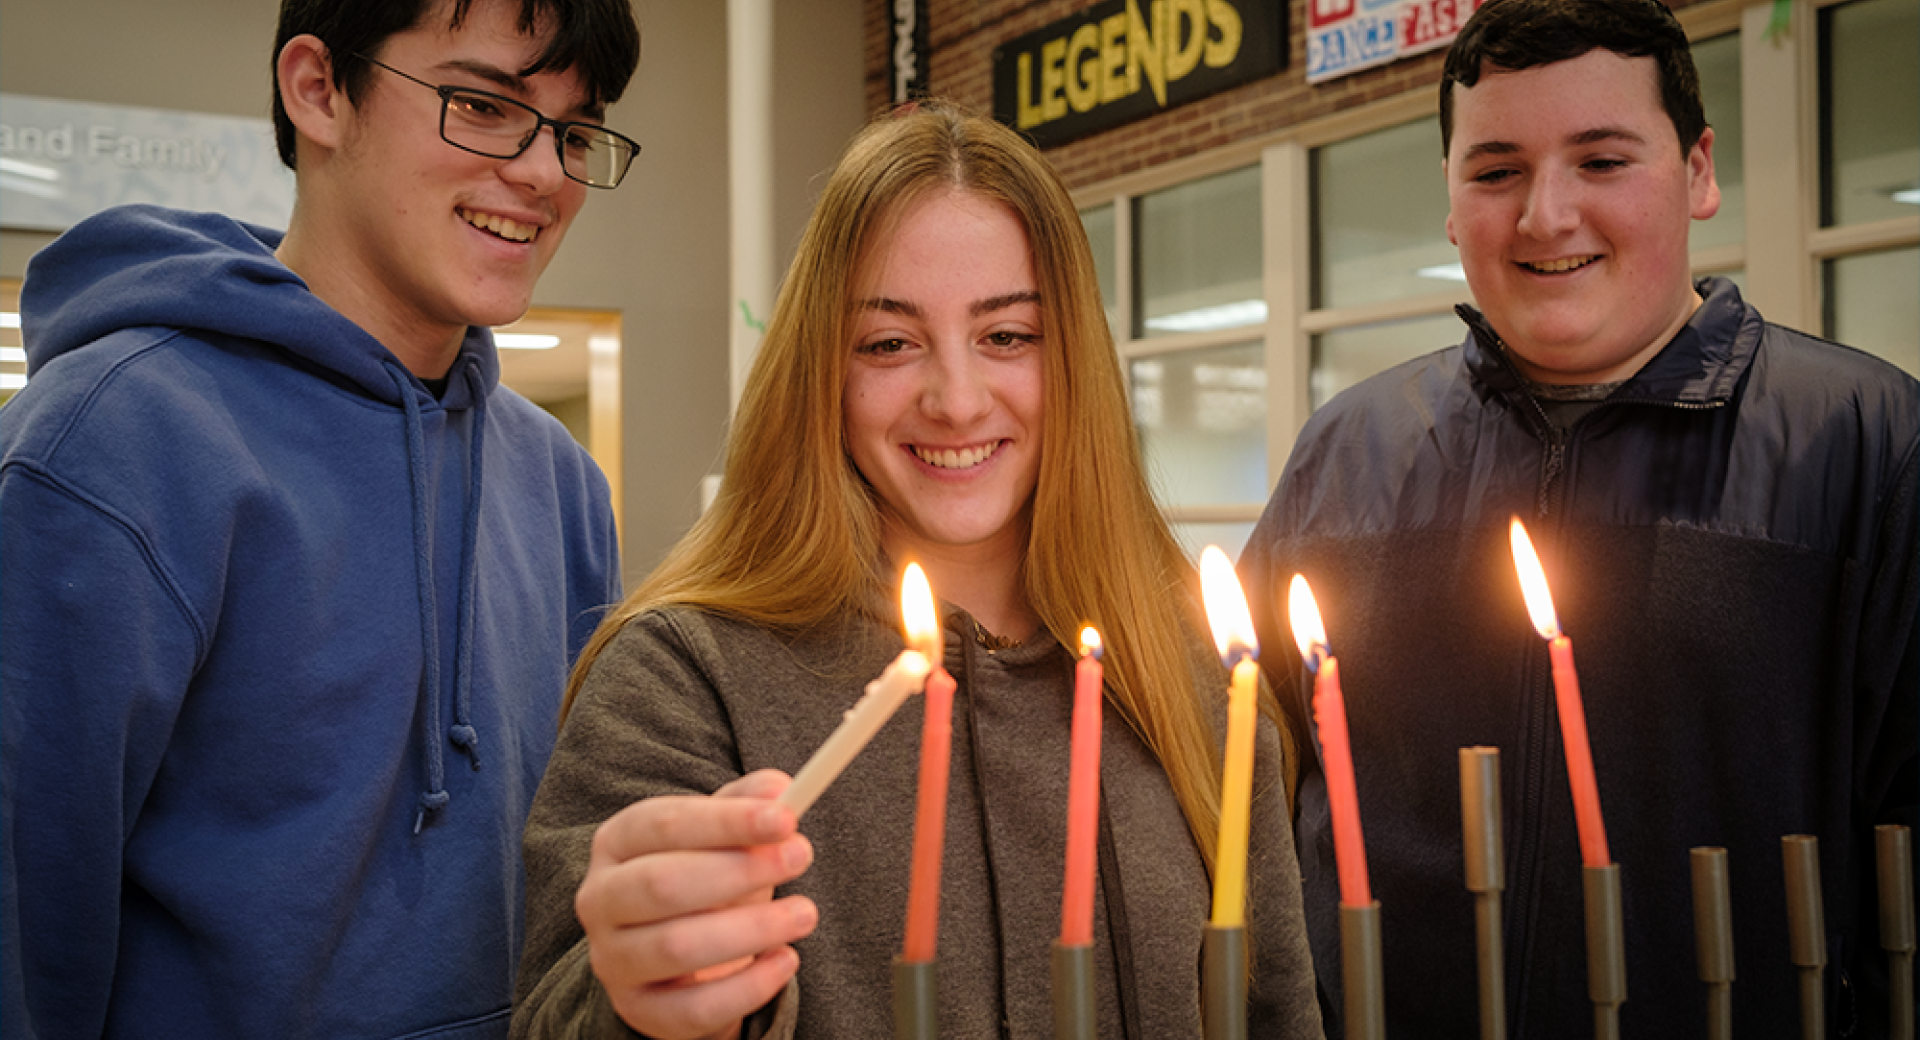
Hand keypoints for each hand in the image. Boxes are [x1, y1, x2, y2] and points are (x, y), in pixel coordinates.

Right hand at [575, 769, 817, 1039]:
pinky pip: (695, 1007)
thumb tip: (779, 788)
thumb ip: (746, 805)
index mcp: (617, 843)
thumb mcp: (721, 836)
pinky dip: (748, 987)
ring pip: (678, 947)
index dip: (727, 820)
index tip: (787, 818)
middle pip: (662, 883)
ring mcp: (613, 960)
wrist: (678, 963)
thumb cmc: (704, 883)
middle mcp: (601, 900)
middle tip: (801, 857)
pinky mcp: (640, 1011)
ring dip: (752, 929)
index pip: (664, 823)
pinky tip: (786, 961)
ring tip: (804, 914)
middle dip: (739, 870)